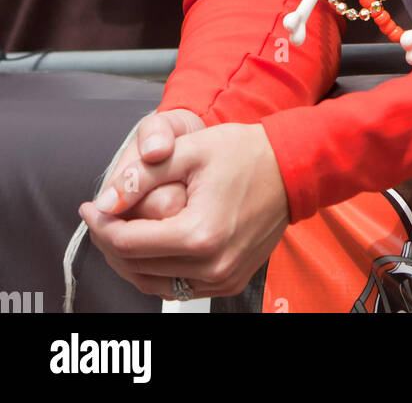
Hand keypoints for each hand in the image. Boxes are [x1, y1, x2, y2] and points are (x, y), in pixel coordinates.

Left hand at [79, 123, 289, 299]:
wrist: (292, 168)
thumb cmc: (246, 154)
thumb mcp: (191, 150)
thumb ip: (143, 175)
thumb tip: (106, 201)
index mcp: (199, 235)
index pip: (128, 243)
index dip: (101, 225)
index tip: (91, 206)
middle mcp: (211, 267)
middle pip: (136, 267)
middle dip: (111, 242)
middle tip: (102, 216)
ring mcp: (222, 279)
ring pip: (153, 284)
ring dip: (130, 260)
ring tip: (120, 229)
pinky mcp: (230, 282)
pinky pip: (179, 287)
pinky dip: (157, 270)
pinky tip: (151, 243)